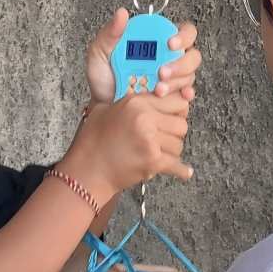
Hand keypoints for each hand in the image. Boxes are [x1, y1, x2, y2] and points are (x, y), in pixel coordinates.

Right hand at [60, 92, 192, 202]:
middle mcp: (146, 119)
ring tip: (161, 152)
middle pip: (181, 122)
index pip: (173, 100)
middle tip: (165, 137)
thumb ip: (127, 102)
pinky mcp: (153, 162)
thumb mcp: (104, 110)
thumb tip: (144, 99)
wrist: (87, 170)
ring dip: (172, 149)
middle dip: (175, 131)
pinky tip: (185, 172)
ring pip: (179, 143)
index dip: (175, 110)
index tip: (172, 117)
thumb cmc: (92, 141)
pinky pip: (177, 165)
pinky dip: (181, 170)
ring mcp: (150, 141)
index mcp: (135, 103)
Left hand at [85, 9, 201, 104]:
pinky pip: (187, 94)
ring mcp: (173, 78)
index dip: (182, 36)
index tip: (170, 43)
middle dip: (181, 63)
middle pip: (192, 55)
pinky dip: (185, 95)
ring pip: (189, 75)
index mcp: (156, 42)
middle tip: (161, 72)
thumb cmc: (102, 77)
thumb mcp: (100, 52)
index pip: (183, 32)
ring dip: (177, 81)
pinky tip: (178, 96)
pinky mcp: (173, 96)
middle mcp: (168, 58)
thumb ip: (110, 34)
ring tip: (157, 90)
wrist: (100, 106)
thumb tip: (121, 13)